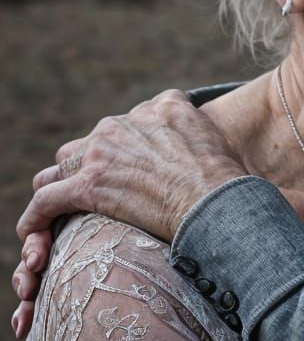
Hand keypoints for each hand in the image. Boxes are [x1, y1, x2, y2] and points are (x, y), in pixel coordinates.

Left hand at [13, 90, 246, 336]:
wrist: (221, 203)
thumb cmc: (231, 184)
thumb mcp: (219, 141)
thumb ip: (200, 133)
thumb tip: (213, 147)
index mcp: (163, 106)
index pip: (131, 120)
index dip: (130, 146)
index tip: (137, 169)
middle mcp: (129, 120)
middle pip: (94, 140)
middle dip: (96, 166)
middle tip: (109, 196)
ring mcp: (105, 150)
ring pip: (63, 165)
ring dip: (64, 187)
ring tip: (67, 212)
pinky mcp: (88, 185)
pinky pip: (45, 201)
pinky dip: (36, 219)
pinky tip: (35, 235)